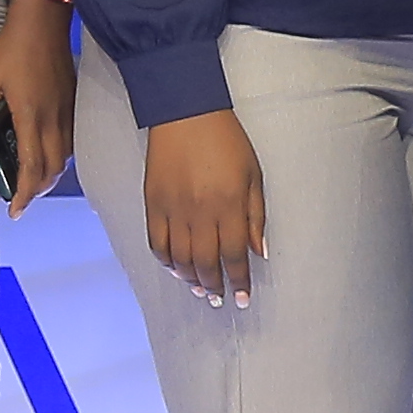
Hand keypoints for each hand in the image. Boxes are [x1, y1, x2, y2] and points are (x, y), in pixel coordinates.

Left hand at [0, 0, 77, 210]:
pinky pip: (69, 139)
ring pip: (64, 156)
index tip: (15, 209)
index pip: (31, 166)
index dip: (24, 193)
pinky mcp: (72, 102)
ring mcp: (66, 110)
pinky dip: (58, 155)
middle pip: (53, 169)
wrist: (43, 22)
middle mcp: (53, 118)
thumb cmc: (12, 48)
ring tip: (32, 179)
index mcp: (29, 115)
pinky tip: (46, 152)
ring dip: (50, 174)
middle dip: (38, 189)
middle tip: (21, 197)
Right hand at [140, 107, 269, 302]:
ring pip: (180, 258)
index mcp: (229, 204)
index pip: (234, 255)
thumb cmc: (227, 141)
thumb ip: (256, 216)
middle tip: (219, 299)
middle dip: (215, 286)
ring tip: (200, 289)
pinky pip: (157, 242)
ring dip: (190, 278)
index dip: (240, 281)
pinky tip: (176, 269)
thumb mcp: (254, 175)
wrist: (186, 114)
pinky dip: (165, 261)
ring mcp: (173, 209)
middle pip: (206, 262)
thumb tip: (258, 252)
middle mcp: (200, 212)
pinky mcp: (153, 203)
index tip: (243, 299)